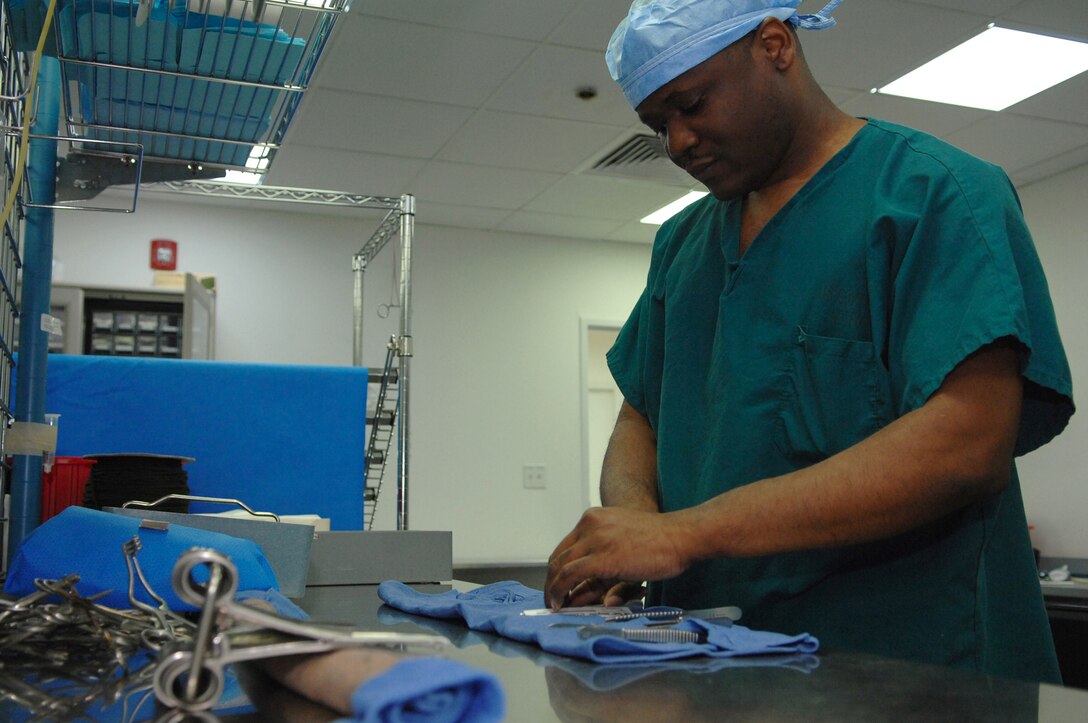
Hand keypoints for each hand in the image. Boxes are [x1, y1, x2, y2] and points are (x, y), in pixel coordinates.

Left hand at [545, 506, 691, 608]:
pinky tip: (561, 603)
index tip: (557, 586)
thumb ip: (605, 565)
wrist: (681, 534)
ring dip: (553, 589)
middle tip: (552, 599)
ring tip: (554, 605)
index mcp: (594, 518)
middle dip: (552, 581)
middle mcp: (590, 525)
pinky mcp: (602, 557)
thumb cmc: (660, 541)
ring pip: (561, 567)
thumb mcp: (624, 545)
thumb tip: (585, 591)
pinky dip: (561, 591)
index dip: (558, 569)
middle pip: (559, 557)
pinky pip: (570, 576)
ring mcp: (595, 539)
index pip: (566, 547)